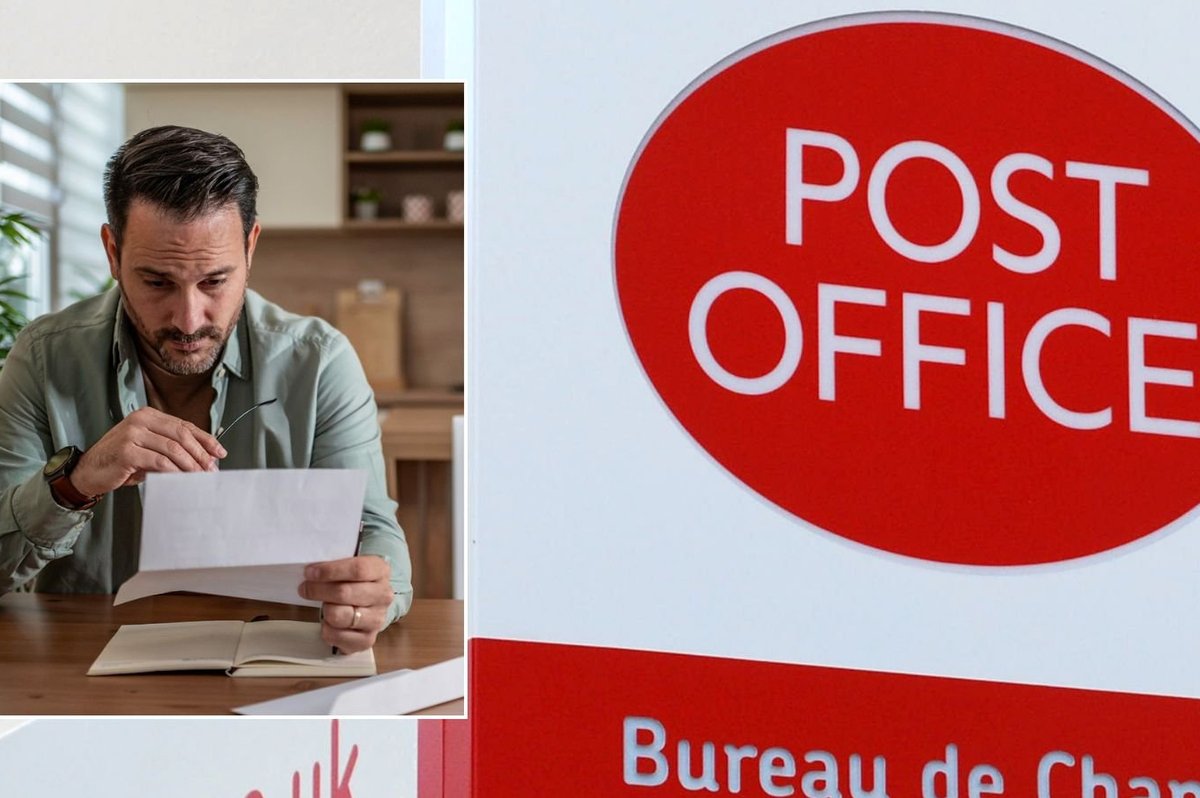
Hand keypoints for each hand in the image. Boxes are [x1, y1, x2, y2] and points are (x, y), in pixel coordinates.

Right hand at [71, 407, 226, 496]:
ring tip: (200, 477)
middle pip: (182, 435)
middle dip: (201, 453)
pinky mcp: (127, 451)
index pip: (184, 425)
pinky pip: (159, 462)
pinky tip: (182, 480)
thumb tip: (205, 458)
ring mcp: (132, 434)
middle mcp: (141, 420)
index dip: (205, 439)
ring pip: (173, 448)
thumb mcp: (149, 450)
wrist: (88, 472)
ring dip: (191, 465)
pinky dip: (175, 472)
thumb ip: (171, 449)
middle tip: (211, 469)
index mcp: (148, 415)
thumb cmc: (121, 462)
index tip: (220, 452)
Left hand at [299, 555, 392, 653]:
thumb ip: (334, 565)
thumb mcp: (349, 566)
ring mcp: (377, 619)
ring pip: (339, 615)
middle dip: (318, 590)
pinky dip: (326, 629)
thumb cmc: (353, 583)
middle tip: (304, 588)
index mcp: (381, 571)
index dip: (331, 571)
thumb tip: (310, 570)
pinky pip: (336, 635)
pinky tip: (328, 622)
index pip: (358, 569)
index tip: (310, 572)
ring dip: (324, 610)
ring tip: (324, 606)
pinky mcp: (367, 639)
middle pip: (344, 592)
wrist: (369, 606)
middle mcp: (383, 595)